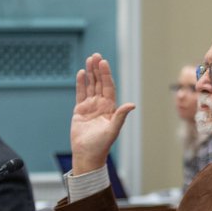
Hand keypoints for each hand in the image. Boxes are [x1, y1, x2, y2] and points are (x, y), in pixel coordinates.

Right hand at [71, 53, 135, 173]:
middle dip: (97, 69)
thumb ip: (120, 116)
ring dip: (90, 73)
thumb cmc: (101, 145)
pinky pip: (80, 94)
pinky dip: (81, 83)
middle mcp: (101, 105)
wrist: (87, 154)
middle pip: (99, 83)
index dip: (106, 74)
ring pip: (90, 86)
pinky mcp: (80, 110)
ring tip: (89, 59)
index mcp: (110, 108)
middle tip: (95, 55)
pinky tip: (81, 73)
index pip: (108, 87)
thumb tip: (132, 105)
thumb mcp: (113, 130)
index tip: (103, 62)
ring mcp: (90, 106)